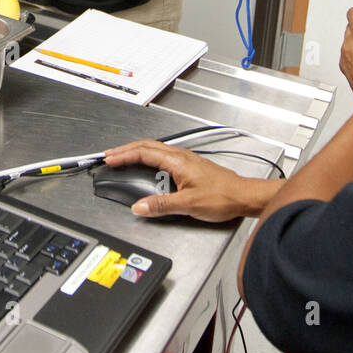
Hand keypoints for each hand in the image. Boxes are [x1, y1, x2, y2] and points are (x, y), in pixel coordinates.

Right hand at [101, 139, 280, 220]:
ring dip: (136, 152)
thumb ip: (161, 205)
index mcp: (177, 161)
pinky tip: (146, 167)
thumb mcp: (188, 204)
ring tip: (123, 159)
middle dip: (126, 149)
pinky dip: (147, 159)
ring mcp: (185, 160)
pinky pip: (162, 157)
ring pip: (155, 150)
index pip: (144, 152)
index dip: (124, 154)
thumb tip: (139, 207)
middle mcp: (181, 156)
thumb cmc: (222, 196)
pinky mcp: (189, 167)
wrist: (243, 196)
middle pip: (147, 146)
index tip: (109, 158)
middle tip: (110, 155)